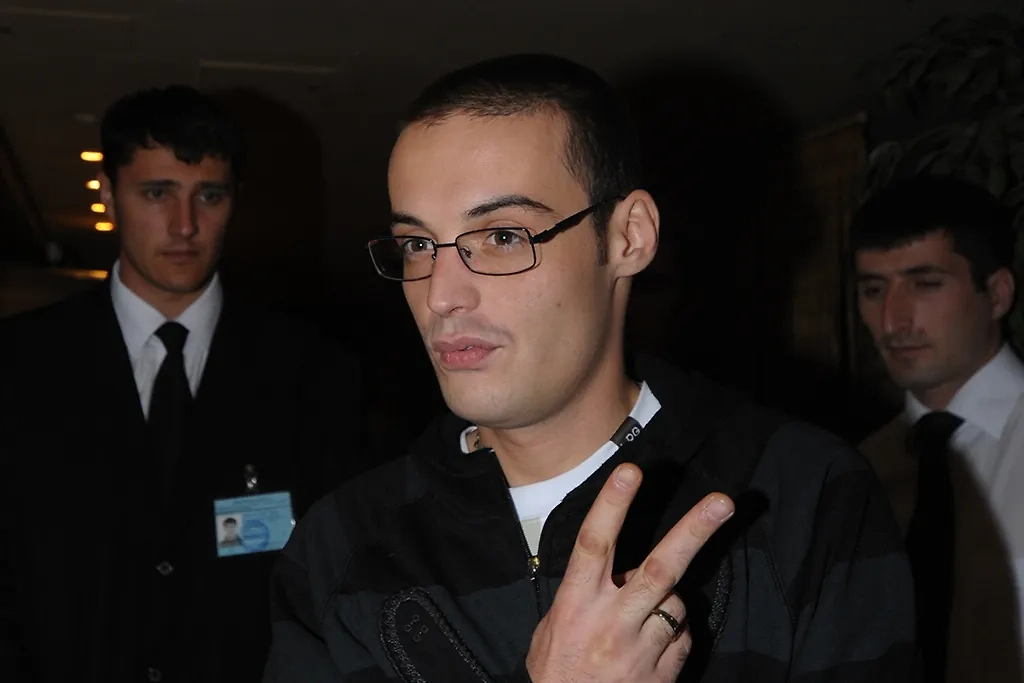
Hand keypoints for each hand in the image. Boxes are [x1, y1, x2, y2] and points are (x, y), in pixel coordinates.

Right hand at [525, 463, 733, 682]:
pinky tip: (650, 646)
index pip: (595, 544)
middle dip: (693, 532)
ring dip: (667, 601)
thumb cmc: (557, 672)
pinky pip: (683, 636)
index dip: (613, 505)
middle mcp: (610, 622)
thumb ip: (584, 595)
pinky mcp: (662, 674)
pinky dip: (673, 632)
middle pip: (658, 568)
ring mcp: (639, 650)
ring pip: (675, 602)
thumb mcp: (553, 628)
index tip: (631, 471)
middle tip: (723, 502)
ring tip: (641, 619)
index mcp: (577, 604)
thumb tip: (616, 569)